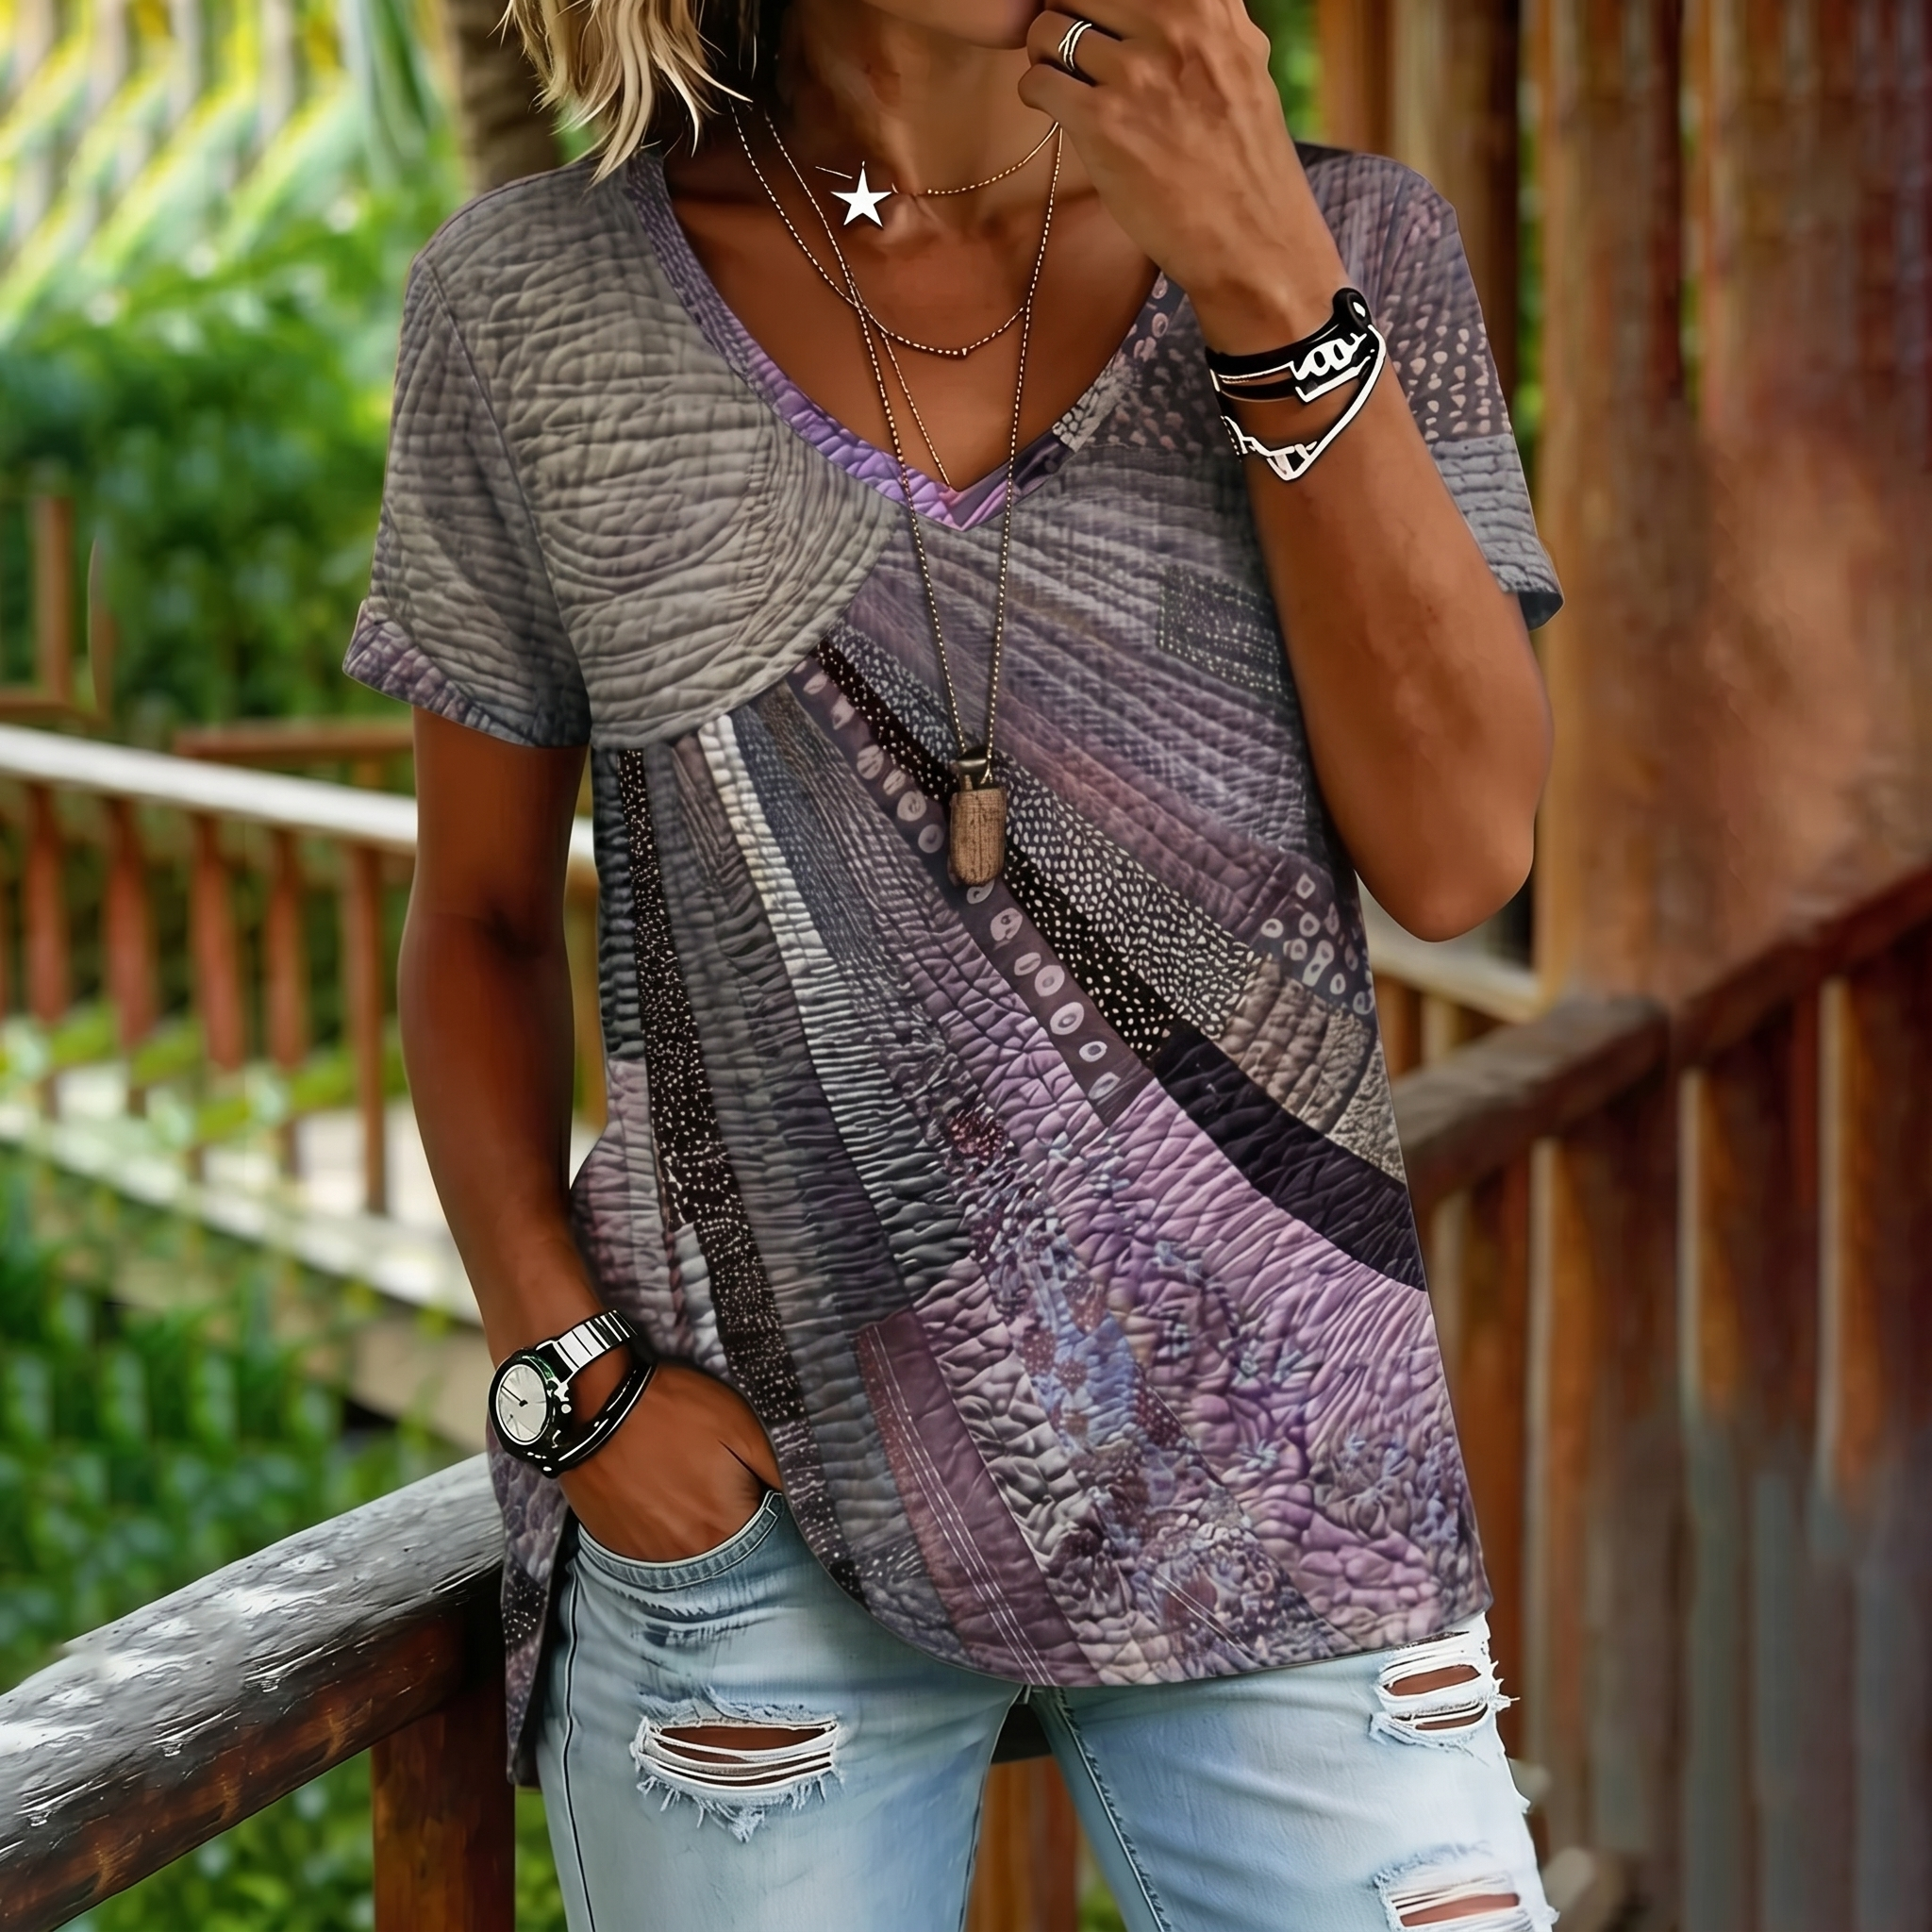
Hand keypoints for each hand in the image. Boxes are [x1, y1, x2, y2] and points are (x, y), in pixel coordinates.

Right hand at [558, 1360, 780, 1563]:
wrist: (598, 1404)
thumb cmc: (675, 1411)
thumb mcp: (741, 1426)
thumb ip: (777, 1469)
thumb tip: (806, 1500)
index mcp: (725, 1527)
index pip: (763, 1543)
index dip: (763, 1511)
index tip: (754, 1488)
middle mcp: (687, 1554)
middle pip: (725, 1553)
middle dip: (731, 1523)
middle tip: (715, 1482)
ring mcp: (647, 1555)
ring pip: (686, 1555)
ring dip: (694, 1530)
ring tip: (684, 1487)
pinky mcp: (615, 1545)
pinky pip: (649, 1552)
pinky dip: (659, 1531)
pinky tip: (658, 1499)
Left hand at [1019, 1, 1349, 351]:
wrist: (1253, 239)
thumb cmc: (1248, 160)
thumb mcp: (1245, 62)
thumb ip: (1209, 20)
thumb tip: (1172, 2)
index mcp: (1208, 3)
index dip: (1099, 1)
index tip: (1099, 21)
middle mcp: (1173, 25)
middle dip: (1066, 18)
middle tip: (1075, 56)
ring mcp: (1136, 73)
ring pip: (1047, 31)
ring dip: (1046, 58)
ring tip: (1067, 84)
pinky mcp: (1104, 123)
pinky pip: (1038, 82)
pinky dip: (1037, 93)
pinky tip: (1057, 111)